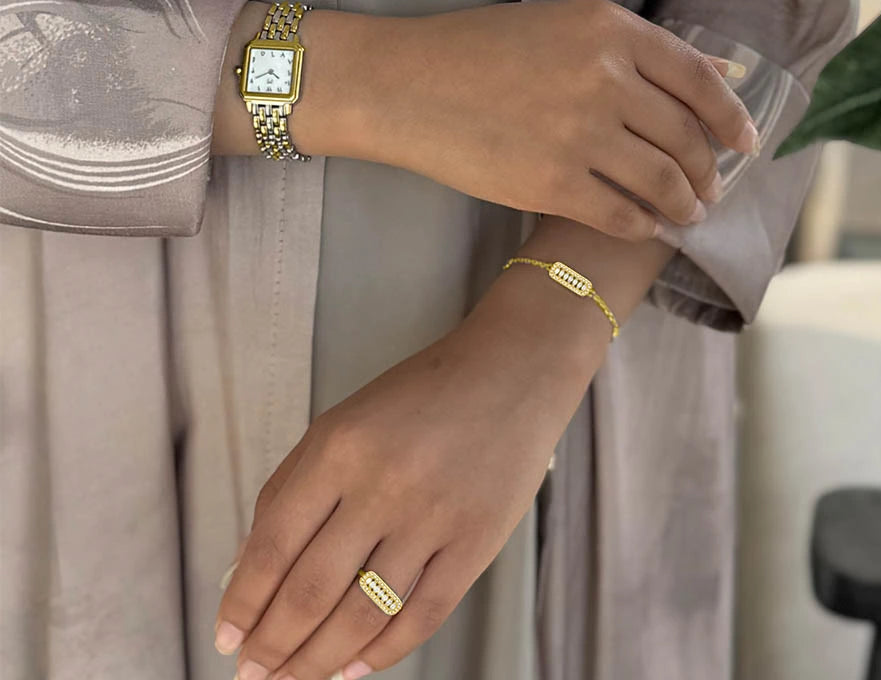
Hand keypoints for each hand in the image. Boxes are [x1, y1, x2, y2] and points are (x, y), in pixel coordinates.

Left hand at [213, 269, 600, 679]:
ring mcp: (433, 517)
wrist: (514, 371)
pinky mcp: (476, 542)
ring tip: (295, 679)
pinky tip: (355, 667)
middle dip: (273, 646)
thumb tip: (249, 568)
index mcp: (340, 447)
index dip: (243, 603)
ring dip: (317, 662)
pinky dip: (382, 653)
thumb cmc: (423, 395)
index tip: (226, 639)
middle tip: (254, 673)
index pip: (274, 546)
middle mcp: (383, 483)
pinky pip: (421, 616)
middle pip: (311, 592)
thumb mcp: (344, 420)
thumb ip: (293, 486)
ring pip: (361, 617)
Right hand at [363, 0, 758, 240]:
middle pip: (686, 137)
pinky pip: (623, 215)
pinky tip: (649, 227)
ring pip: (663, 182)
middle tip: (711, 187)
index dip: (732, 117)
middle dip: (709, 170)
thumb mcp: (566, 26)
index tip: (747, 142)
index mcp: (610, 29)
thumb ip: (643, 50)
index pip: (699, 79)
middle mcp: (605, 78)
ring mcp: (580, 133)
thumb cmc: (481, 48)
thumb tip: (721, 69)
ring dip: (686, 204)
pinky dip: (645, 226)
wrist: (406, 85)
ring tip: (688, 212)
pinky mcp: (552, 184)